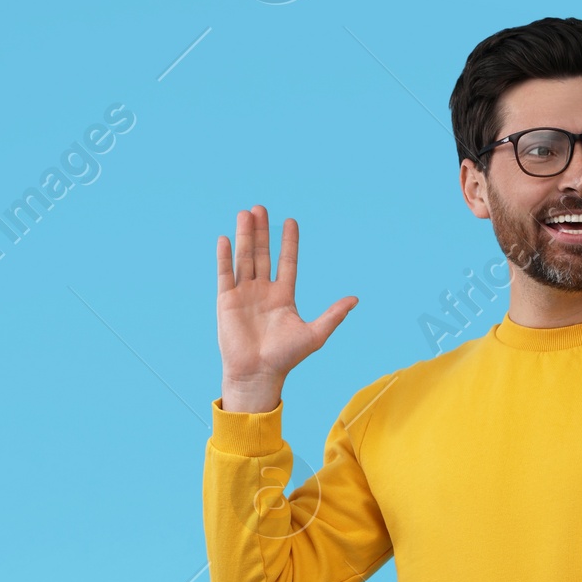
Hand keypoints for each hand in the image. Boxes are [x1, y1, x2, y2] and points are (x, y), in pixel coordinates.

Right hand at [216, 207, 356, 412]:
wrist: (258, 374)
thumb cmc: (286, 358)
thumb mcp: (315, 334)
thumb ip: (333, 315)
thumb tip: (355, 299)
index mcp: (283, 297)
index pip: (286, 262)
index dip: (288, 242)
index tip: (291, 220)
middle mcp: (263, 292)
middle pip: (262, 254)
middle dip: (262, 231)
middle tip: (260, 207)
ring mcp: (244, 295)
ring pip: (244, 258)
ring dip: (245, 236)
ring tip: (245, 213)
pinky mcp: (226, 302)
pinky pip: (225, 274)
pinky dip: (225, 257)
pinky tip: (226, 238)